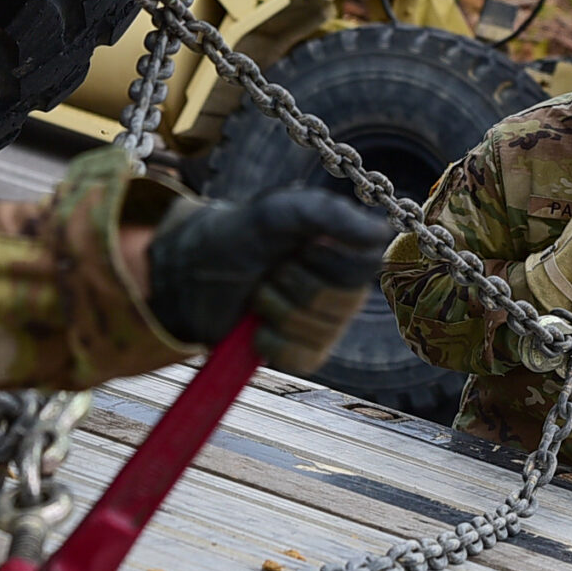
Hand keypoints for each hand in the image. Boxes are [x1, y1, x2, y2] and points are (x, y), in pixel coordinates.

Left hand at [147, 190, 392, 372]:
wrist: (191, 274)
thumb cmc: (237, 236)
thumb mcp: (276, 211)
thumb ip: (327, 214)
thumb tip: (380, 231)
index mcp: (346, 250)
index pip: (367, 265)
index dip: (328, 258)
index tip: (300, 246)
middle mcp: (343, 289)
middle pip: (341, 302)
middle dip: (293, 284)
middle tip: (271, 269)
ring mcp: (325, 325)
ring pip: (318, 330)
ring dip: (275, 309)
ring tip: (258, 293)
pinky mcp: (303, 354)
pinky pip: (301, 359)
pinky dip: (270, 341)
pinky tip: (257, 326)